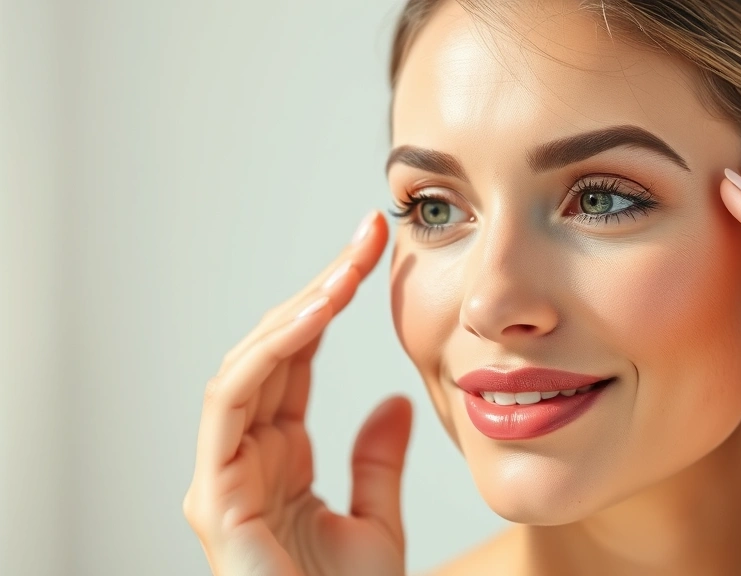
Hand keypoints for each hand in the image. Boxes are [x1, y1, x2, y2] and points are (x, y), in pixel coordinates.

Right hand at [183, 211, 412, 575]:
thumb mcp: (376, 525)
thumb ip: (377, 464)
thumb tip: (394, 405)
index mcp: (279, 455)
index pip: (299, 360)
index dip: (332, 303)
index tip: (374, 255)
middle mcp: (244, 455)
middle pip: (274, 350)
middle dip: (320, 287)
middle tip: (367, 235)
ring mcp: (224, 473)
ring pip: (249, 363)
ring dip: (298, 308)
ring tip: (347, 268)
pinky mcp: (215, 494)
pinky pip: (233, 401)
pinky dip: (270, 352)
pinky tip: (317, 315)